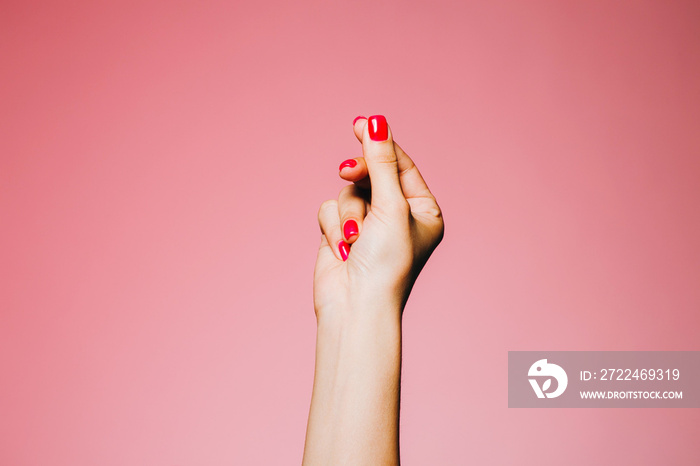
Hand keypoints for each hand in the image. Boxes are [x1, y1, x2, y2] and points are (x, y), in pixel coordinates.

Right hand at [314, 115, 443, 319]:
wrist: (355, 306)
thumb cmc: (386, 262)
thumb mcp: (390, 206)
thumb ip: (381, 162)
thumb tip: (376, 121)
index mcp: (423, 211)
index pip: (401, 165)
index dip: (380, 144)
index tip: (360, 124)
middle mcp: (397, 216)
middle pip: (372, 174)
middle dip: (360, 179)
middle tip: (347, 171)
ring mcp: (369, 226)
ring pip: (348, 193)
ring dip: (348, 214)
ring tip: (355, 240)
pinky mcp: (342, 234)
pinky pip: (330, 210)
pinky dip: (334, 228)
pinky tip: (343, 250)